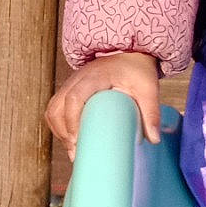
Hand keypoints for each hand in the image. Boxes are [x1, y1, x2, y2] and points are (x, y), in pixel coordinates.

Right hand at [45, 51, 161, 159]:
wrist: (129, 53)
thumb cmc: (136, 69)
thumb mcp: (147, 88)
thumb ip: (151, 111)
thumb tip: (153, 139)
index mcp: (94, 77)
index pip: (74, 98)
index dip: (72, 121)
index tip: (77, 141)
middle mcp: (77, 79)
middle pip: (57, 107)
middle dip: (63, 132)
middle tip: (76, 153)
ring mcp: (71, 84)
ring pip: (53, 109)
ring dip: (59, 131)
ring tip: (73, 150)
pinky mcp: (70, 91)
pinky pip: (56, 109)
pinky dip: (59, 126)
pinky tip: (71, 140)